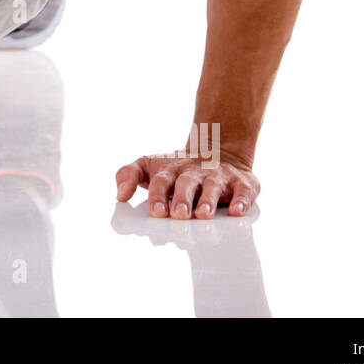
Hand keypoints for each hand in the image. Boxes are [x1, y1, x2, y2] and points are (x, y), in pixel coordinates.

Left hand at [115, 151, 258, 218]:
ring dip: (208, 201)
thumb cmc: (177, 168)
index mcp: (170, 171)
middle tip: (178, 215)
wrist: (217, 148)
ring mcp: (218, 176)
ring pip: (213, 187)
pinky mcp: (241, 183)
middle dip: (182, 199)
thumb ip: (128, 175)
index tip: (156, 211)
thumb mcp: (148, 165)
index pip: (160, 181)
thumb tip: (119, 195)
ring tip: (203, 215)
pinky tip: (236, 212)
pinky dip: (241, 201)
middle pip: (186, 183)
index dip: (157, 195)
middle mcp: (194, 172)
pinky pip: (243, 191)